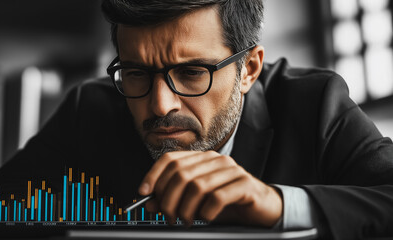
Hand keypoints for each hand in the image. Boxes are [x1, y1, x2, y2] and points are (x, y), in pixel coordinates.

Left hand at [138, 151, 282, 225]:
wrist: (261, 208)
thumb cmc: (227, 203)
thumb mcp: (196, 203)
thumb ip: (174, 199)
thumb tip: (150, 202)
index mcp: (202, 158)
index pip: (171, 159)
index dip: (153, 175)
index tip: (143, 193)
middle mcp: (215, 160)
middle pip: (181, 174)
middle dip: (169, 199)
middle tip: (169, 217)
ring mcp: (231, 170)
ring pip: (197, 186)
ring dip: (185, 209)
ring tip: (185, 221)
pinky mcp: (244, 184)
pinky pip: (217, 197)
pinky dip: (206, 211)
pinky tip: (205, 218)